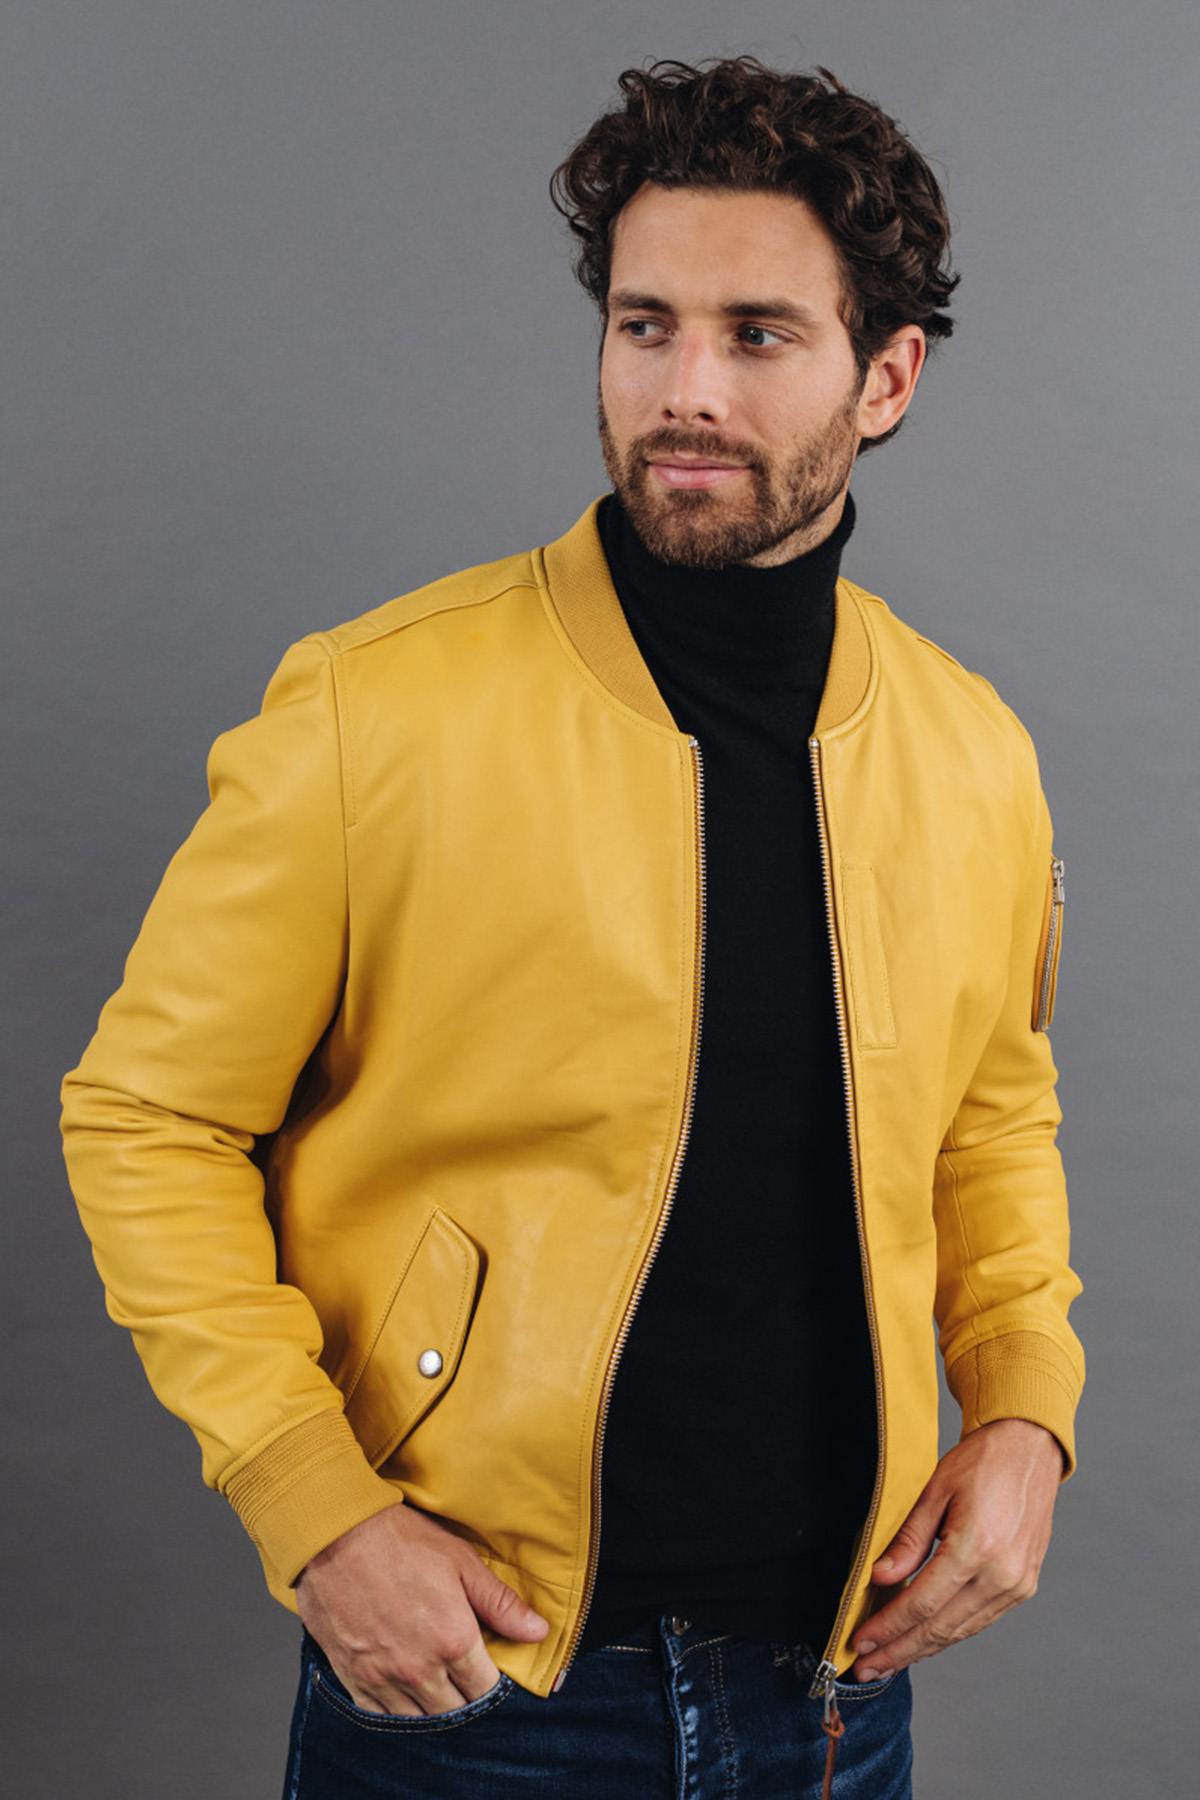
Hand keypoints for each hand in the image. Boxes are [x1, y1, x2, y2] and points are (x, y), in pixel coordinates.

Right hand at [294, 1500, 549, 1715]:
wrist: (335, 1535)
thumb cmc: (400, 1541)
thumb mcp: (460, 1562)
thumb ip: (500, 1603)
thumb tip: (539, 1632)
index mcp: (453, 1641)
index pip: (486, 1690)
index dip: (492, 1684)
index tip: (489, 1671)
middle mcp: (420, 1670)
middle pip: (456, 1711)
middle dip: (465, 1699)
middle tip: (465, 1680)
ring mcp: (384, 1679)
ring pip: (420, 1721)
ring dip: (433, 1710)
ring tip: (438, 1690)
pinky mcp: (354, 1679)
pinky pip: (382, 1719)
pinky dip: (397, 1714)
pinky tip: (405, 1697)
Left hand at [848, 1418, 1064, 1680]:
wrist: (1029, 1449)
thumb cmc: (981, 1462)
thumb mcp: (935, 1491)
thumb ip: (908, 1541)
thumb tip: (881, 1578)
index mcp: (977, 1548)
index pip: (922, 1603)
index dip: (888, 1628)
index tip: (862, 1643)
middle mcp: (1002, 1575)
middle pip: (940, 1628)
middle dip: (900, 1651)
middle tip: (868, 1667)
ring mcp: (1017, 1585)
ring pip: (961, 1631)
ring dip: (923, 1649)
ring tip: (890, 1660)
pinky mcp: (1023, 1586)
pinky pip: (979, 1621)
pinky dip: (949, 1633)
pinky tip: (924, 1639)